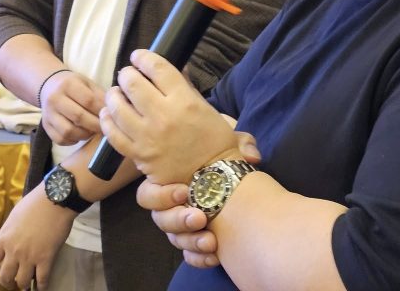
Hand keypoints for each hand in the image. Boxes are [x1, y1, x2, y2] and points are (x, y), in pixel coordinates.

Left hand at [0, 185, 74, 288]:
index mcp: (3, 239)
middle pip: (5, 277)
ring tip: (28, 284)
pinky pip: (42, 280)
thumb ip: (9, 232)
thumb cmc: (34, 203)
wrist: (55, 200)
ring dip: (24, 285)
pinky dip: (42, 286)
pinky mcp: (46, 259)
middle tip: (14, 281)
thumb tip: (9, 241)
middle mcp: (13, 251)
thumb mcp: (14, 216)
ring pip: (22, 282)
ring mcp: (30, 257)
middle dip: (9, 282)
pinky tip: (43, 286)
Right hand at [41, 70, 105, 144]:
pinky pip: (60, 139)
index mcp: (68, 84)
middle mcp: (55, 99)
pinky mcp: (45, 126)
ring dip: (85, 135)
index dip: (102, 111)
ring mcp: (48, 114)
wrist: (49, 86)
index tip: (111, 116)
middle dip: (96, 125)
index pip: (88, 100)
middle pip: (78, 117)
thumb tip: (114, 110)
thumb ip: (100, 95)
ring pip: (68, 131)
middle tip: (106, 128)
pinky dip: (73, 140)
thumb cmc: (74, 85)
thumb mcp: (88, 83)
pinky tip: (81, 135)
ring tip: (93, 131)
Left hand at [99, 50, 239, 183]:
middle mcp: (164, 116)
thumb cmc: (214, 140)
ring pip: (118, 107)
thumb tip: (173, 66)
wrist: (212, 177)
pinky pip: (113, 134)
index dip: (143, 57)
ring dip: (114, 94)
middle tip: (127, 74)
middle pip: (133, 83)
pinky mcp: (139, 155)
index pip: (157, 68)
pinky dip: (107, 120)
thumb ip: (185, 86)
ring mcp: (148, 136)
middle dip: (127, 74)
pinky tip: (107, 114)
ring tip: (115, 92)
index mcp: (184, 101)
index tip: (138, 56)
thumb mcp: (205, 106)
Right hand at [135, 132, 260, 268]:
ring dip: (192, 241)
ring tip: (211, 241)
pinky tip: (216, 256)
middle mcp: (170, 206)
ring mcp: (181, 227)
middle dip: (179, 220)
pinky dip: (200, 258)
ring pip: (176, 240)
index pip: (148, 194)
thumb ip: (239, 142)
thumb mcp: (229, 141)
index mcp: (168, 181)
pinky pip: (190, 256)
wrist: (233, 178)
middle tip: (200, 217)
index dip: (162, 195)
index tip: (185, 191)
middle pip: (161, 220)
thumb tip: (252, 157)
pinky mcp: (195, 243)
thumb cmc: (221, 155)